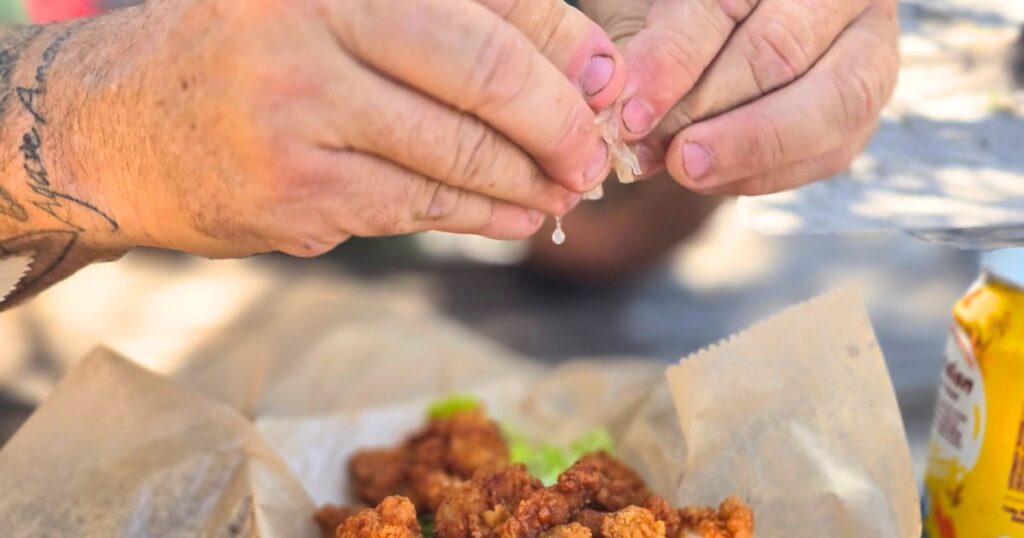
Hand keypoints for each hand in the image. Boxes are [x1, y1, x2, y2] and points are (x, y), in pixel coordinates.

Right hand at [55, 0, 625, 258]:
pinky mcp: (297, 199)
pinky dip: (482, 218)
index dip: (565, 49)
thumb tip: (569, 64)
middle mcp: (313, 32)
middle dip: (561, 126)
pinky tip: (517, 217)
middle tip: (596, 154)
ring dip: (531, 182)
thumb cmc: (237, 51)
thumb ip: (434, 19)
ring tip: (567, 191)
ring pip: (458, 157)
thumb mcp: (322, 4)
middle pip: (485, 80)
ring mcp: (300, 121)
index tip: (608, 83)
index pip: (488, 7)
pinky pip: (420, 211)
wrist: (112, 124)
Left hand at [581, 0, 898, 194]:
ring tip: (684, 167)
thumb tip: (629, 115)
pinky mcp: (869, 99)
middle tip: (657, 150)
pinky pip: (833, 149)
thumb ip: (640, 51)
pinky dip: (768, 172)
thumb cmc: (673, 15)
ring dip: (748, 148)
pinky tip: (713, 176)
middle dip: (708, 111)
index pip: (722, 4)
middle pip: (781, 52)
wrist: (722, 32)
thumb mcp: (644, 12)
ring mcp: (870, 39)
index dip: (673, 62)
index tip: (631, 114)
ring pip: (832, 102)